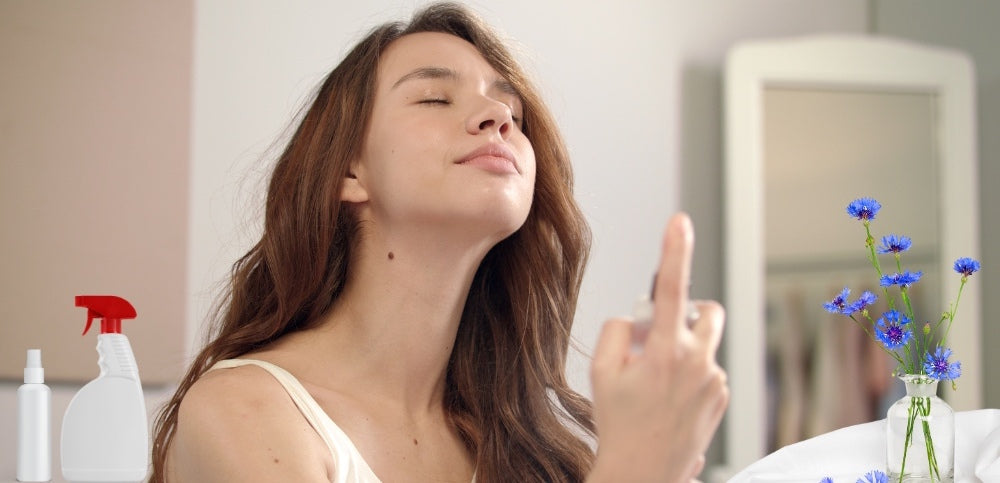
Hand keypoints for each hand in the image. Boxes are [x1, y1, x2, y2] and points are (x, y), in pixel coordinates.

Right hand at [589, 213, 728, 482]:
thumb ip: (619, 330)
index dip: (675, 249)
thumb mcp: (602, 372)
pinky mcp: (722, 398)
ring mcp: (715, 382)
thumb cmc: (618, 425)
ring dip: (684, 348)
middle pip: (707, 310)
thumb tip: (641, 320)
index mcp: (666, 352)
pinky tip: (670, 400)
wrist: (642, 474)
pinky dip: (691, 374)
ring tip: (657, 382)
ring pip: (705, 343)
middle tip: (658, 335)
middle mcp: (698, 362)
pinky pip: (708, 369)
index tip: (680, 221)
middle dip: (688, 312)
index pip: (673, 288)